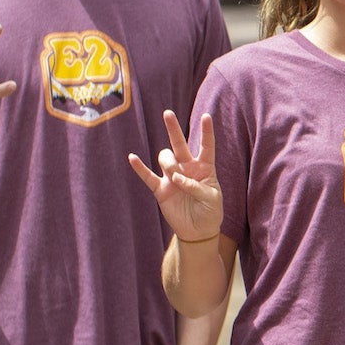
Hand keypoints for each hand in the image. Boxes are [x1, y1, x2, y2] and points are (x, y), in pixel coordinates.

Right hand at [129, 111, 222, 244]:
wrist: (198, 231)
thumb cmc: (210, 212)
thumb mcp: (212, 199)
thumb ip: (197, 187)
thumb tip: (177, 178)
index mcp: (205, 168)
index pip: (206, 146)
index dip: (206, 132)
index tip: (206, 116)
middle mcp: (187, 168)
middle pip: (179, 144)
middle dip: (173, 129)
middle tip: (168, 113)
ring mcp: (172, 177)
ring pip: (165, 158)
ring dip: (168, 162)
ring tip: (174, 175)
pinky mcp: (161, 189)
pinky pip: (148, 176)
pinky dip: (140, 168)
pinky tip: (132, 157)